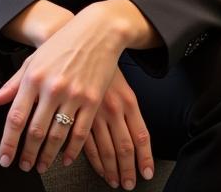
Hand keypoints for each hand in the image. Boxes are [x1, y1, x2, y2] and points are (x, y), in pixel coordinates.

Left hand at [0, 2, 136, 174]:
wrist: (95, 33)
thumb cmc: (60, 46)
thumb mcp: (33, 61)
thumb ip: (13, 84)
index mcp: (33, 77)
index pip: (16, 117)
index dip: (8, 142)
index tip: (4, 159)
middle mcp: (51, 88)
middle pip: (35, 130)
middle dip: (27, 153)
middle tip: (23, 167)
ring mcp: (73, 95)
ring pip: (57, 135)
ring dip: (47, 155)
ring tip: (41, 166)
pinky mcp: (93, 101)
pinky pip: (80, 133)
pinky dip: (72, 150)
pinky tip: (65, 159)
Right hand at [82, 69, 153, 189]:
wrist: (75, 42)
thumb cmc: (99, 64)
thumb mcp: (122, 85)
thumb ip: (130, 112)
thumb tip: (139, 142)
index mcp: (128, 100)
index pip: (141, 137)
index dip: (145, 159)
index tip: (145, 174)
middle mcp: (113, 108)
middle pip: (124, 148)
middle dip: (127, 170)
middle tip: (128, 185)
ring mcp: (93, 111)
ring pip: (106, 149)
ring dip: (111, 169)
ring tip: (114, 182)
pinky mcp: (76, 111)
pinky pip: (86, 143)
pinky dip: (92, 159)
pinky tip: (95, 168)